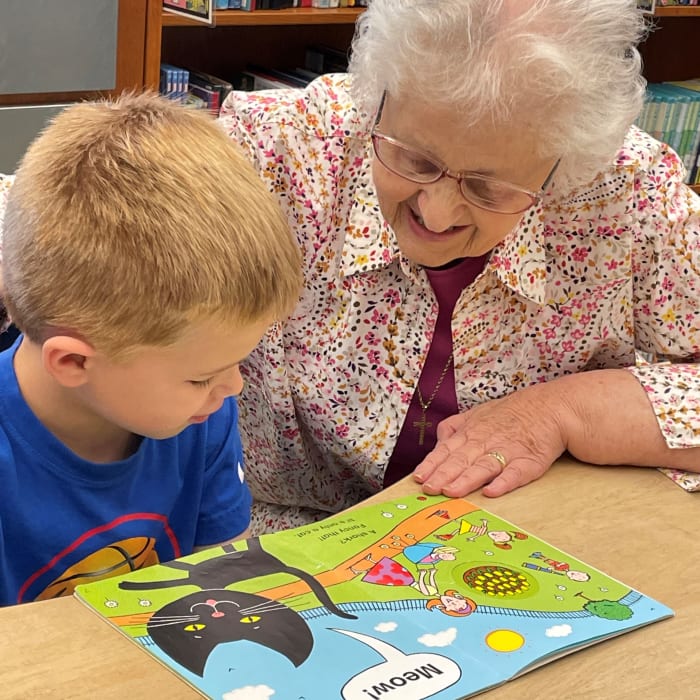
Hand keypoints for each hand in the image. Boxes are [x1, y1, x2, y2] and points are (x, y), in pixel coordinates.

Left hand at [412, 382, 569, 497]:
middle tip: (429, 489)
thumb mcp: (477, 414)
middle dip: (443, 475)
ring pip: (483, 467)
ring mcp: (508, 451)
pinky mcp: (529, 461)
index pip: (446, 450)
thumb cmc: (510, 414)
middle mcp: (486, 441)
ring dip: (467, 480)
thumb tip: (437, 443)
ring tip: (452, 491)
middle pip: (461, 460)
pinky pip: (515, 473)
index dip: (432, 464)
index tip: (419, 477)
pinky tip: (491, 492)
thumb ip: (454, 428)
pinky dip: (503, 483)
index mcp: (471, 432)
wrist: (549, 407)